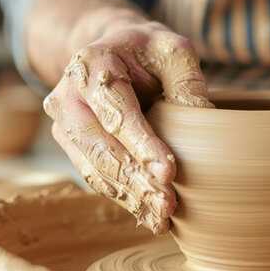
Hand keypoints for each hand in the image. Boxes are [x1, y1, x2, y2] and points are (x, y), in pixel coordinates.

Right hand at [43, 20, 213, 234]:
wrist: (115, 51)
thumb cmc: (148, 51)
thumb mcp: (174, 51)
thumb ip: (187, 82)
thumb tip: (205, 123)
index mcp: (92, 62)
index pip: (116, 109)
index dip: (141, 143)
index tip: (168, 172)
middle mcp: (68, 95)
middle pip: (100, 146)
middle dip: (135, 180)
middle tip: (168, 206)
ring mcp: (65, 123)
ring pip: (94, 168)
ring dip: (129, 196)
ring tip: (162, 219)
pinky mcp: (73, 146)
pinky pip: (95, 176)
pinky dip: (123, 197)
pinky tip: (148, 214)